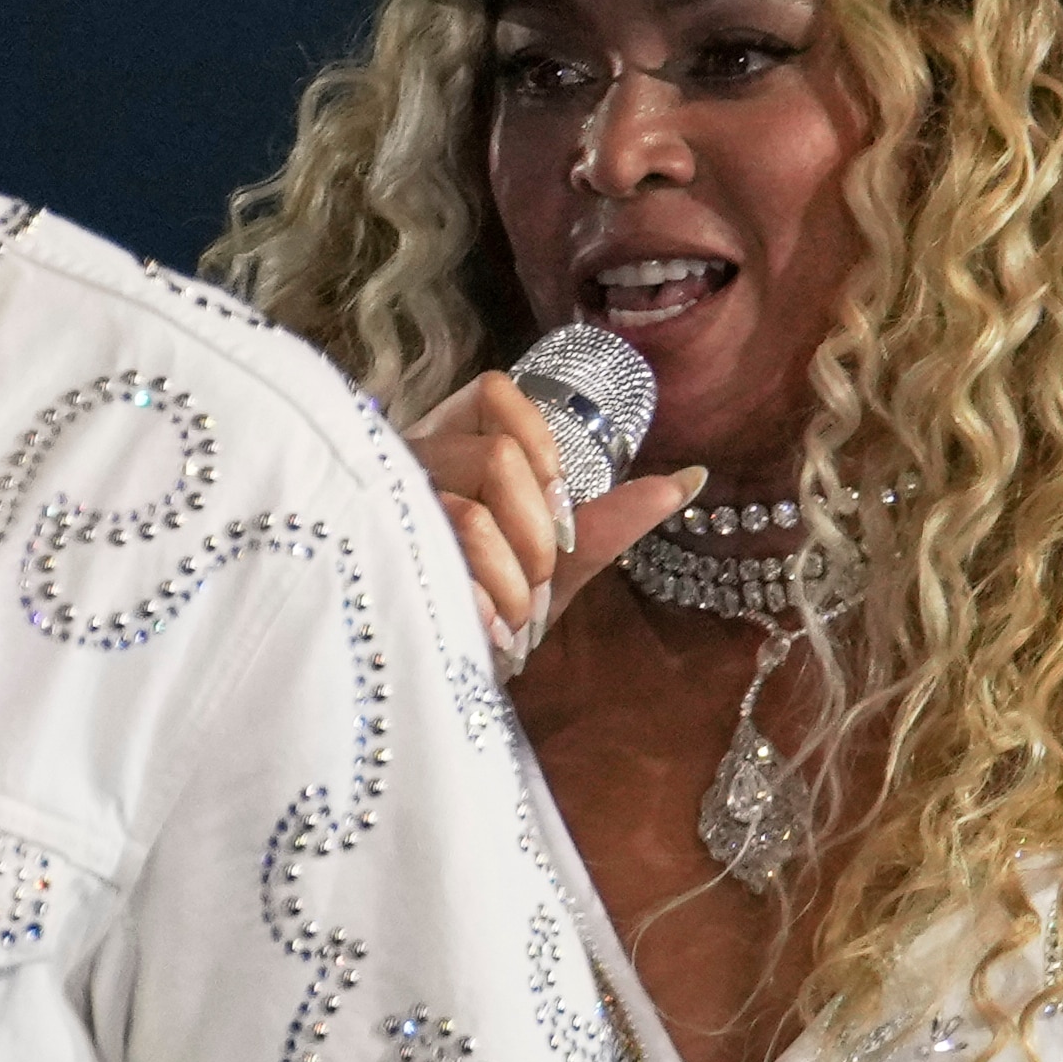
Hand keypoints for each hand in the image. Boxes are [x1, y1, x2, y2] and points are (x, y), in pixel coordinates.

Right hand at [408, 370, 707, 667]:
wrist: (438, 669)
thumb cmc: (492, 606)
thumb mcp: (558, 565)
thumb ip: (614, 520)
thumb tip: (693, 476)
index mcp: (455, 442)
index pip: (497, 392)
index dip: (542, 451)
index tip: (562, 517)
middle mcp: (410, 459)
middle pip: (496, 456)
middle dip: (536, 535)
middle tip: (534, 586)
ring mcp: (382, 505)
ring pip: (471, 515)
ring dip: (510, 581)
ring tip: (509, 618)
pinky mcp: (369, 555)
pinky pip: (439, 565)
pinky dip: (481, 606)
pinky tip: (485, 631)